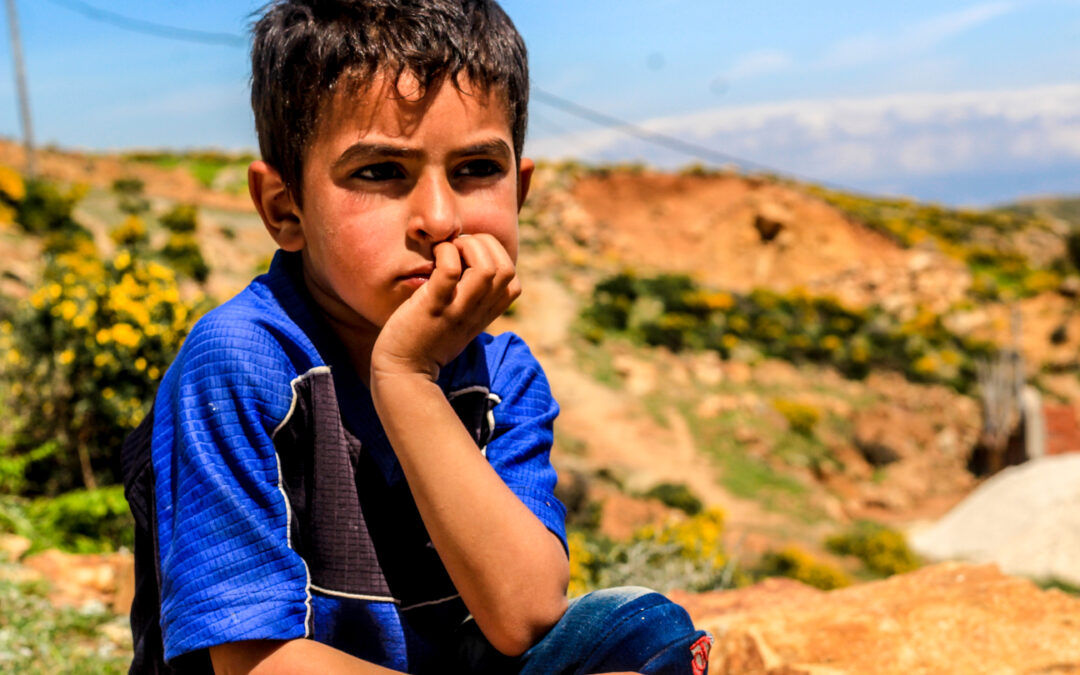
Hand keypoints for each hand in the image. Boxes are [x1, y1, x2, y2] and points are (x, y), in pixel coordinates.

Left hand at [371, 234, 519, 380]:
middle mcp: (477, 311)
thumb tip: (468, 269)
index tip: (470, 257)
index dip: (496, 257)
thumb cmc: (425, 340)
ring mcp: (457, 308)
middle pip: (506, 268)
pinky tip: (433, 255)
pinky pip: (450, 270)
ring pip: (487, 268)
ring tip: (448, 249)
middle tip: (457, 248)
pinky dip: (445, 252)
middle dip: (485, 245)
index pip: (514, 282)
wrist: (402, 370)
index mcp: (485, 314)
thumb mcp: (458, 321)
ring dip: (468, 246)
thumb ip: (470, 300)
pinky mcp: (434, 306)